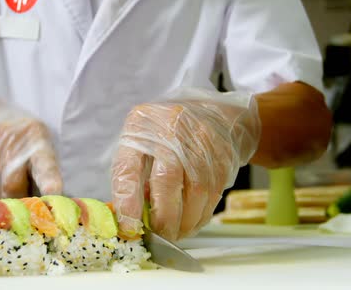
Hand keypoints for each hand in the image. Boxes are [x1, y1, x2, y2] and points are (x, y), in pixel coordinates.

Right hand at [0, 94, 62, 197]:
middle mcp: (11, 146)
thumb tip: (49, 201)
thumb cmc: (24, 137)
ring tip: (11, 177)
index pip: (44, 164)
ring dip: (6, 196)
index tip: (53, 191)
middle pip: (11, 187)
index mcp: (38, 141)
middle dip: (19, 198)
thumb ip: (46, 169)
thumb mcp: (42, 142)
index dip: (49, 180)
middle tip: (27, 193)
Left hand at [111, 88, 260, 240]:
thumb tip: (131, 220)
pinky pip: (213, 194)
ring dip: (185, 221)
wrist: (214, 114)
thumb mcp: (141, 143)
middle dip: (164, 217)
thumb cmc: (167, 135)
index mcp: (140, 125)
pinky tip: (193, 221)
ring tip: (177, 232)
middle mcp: (171, 128)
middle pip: (167, 180)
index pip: (129, 166)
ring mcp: (201, 139)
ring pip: (195, 192)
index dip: (128, 201)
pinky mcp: (223, 154)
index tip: (130, 227)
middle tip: (161, 235)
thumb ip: (132, 177)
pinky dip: (201, 215)